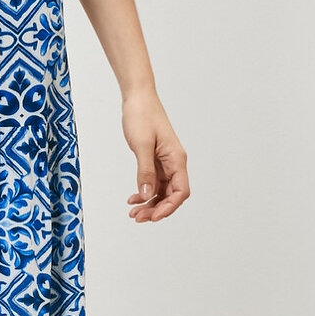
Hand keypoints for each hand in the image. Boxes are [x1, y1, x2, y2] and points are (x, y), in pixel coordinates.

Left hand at [121, 91, 189, 220]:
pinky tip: (133, 197)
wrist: (137, 97)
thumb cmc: (142, 115)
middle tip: (137, 217)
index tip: (153, 216)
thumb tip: (146, 194)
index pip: (180, 191)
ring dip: (149, 203)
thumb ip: (145, 170)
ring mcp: (165, 162)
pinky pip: (154, 182)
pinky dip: (145, 192)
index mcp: (177, 158)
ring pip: (162, 190)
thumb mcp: (141, 144)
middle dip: (156, 209)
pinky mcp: (155, 159)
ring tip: (133, 212)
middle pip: (171, 195)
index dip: (169, 207)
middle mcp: (174, 162)